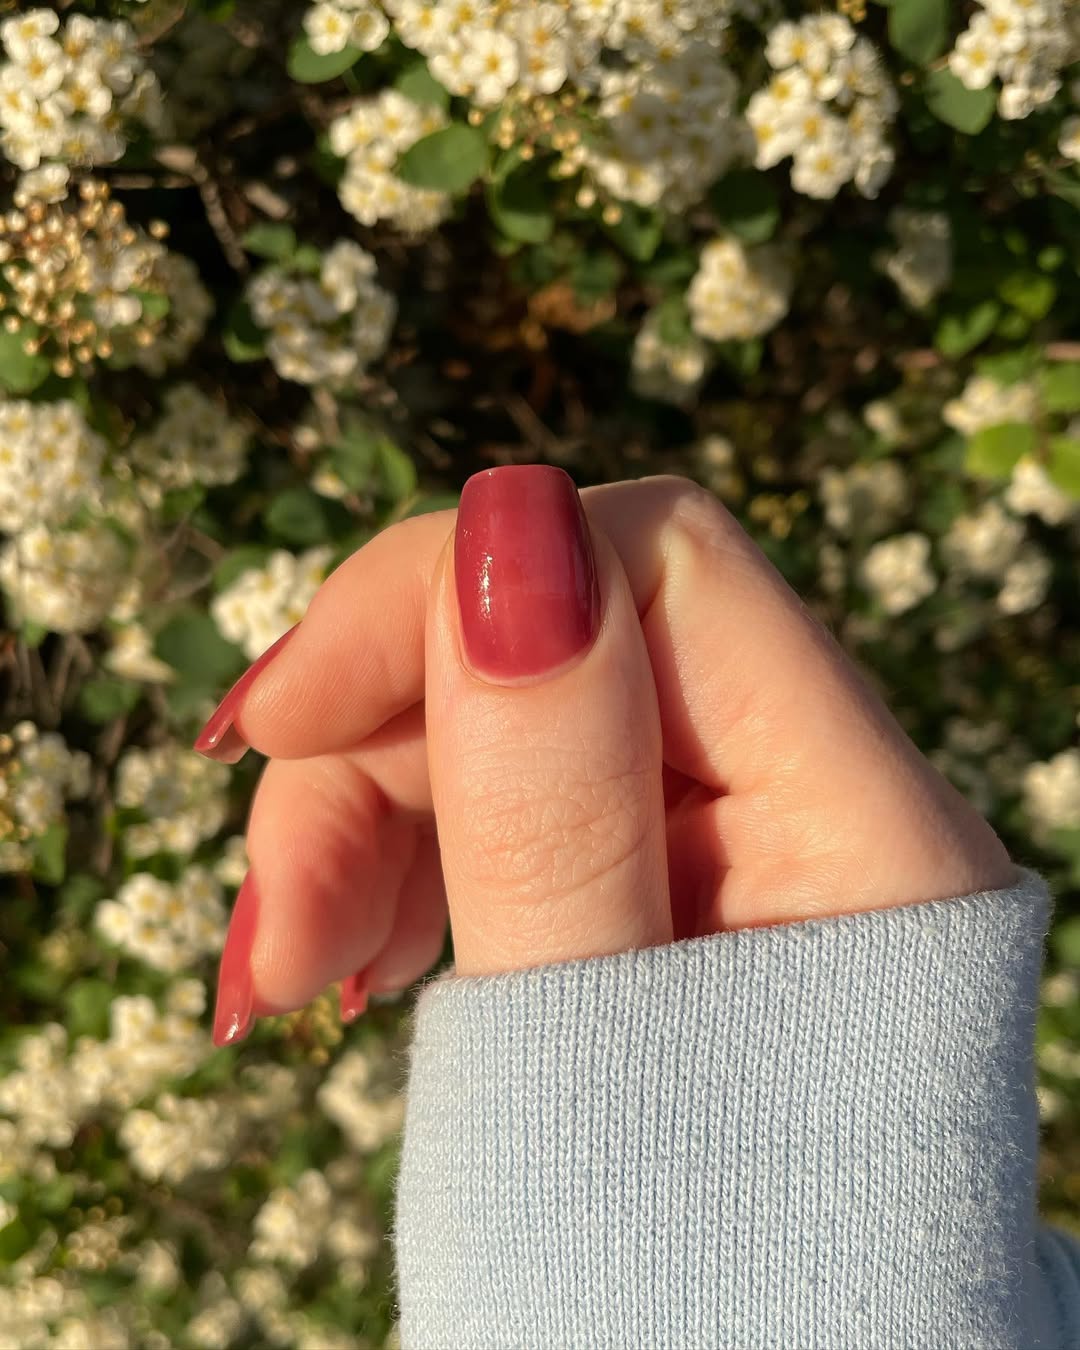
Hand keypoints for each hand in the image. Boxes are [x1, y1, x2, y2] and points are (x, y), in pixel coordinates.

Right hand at [195, 469, 1015, 1044]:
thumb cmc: (700, 1285)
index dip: (444, 593)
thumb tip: (506, 529)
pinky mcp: (664, 879)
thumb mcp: (594, 1050)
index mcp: (864, 819)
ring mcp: (737, 836)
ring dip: (369, 816)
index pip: (655, 565)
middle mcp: (815, 795)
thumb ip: (552, 804)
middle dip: (377, 751)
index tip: (275, 720)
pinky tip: (354, 963)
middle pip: (561, 641)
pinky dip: (409, 861)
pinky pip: (517, 805)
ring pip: (512, 720)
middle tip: (276, 937)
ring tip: (295, 982)